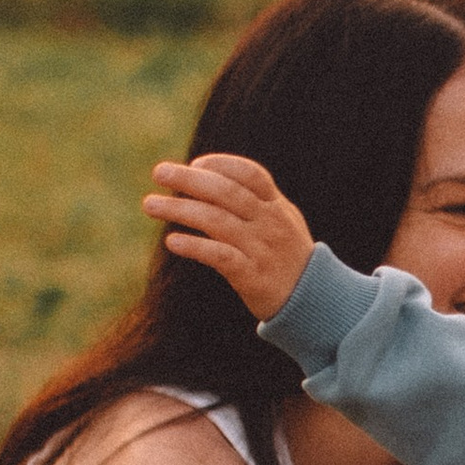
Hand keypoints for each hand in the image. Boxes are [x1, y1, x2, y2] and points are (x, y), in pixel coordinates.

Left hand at [144, 154, 316, 322]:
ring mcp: (262, 249)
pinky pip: (221, 257)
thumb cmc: (287, 256)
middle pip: (227, 193)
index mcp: (276, 206)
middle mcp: (270, 223)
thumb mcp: (281, 221)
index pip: (250, 174)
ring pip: (217, 222)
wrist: (313, 302)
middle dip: (190, 179)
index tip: (196, 163)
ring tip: (150, 204)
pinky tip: (172, 241)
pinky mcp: (253, 277)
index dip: (221, 164)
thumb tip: (206, 176)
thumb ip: (253, 200)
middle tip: (159, 171)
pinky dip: (196, 247)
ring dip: (181, 210)